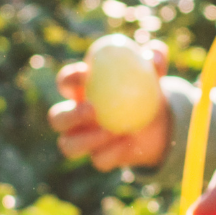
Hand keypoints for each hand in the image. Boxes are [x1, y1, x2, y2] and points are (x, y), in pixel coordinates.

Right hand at [47, 44, 169, 170]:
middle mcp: (75, 117)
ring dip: (86, 140)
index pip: (65, 82)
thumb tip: (154, 54)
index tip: (86, 74)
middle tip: (92, 110)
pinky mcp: (100, 158)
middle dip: (69, 115)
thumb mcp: (154, 71)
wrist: (158, 120)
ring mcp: (85, 141)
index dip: (69, 78)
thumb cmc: (146, 87)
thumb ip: (155, 58)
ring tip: (111, 131)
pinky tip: (129, 142)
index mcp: (81, 90)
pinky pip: (99, 160)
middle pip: (57, 119)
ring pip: (69, 146)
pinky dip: (113, 153)